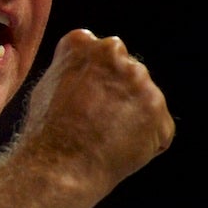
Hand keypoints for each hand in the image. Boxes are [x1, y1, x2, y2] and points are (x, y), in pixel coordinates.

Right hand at [17, 28, 174, 193]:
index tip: (83, 96)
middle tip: (95, 120)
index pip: (99, 53)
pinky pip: (158, 128)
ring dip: (132, 115)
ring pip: (143, 99)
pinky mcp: (160, 112)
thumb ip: (73, 70)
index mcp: (82, 44)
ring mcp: (141, 82)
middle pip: (125, 73)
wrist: (61, 164)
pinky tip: (120, 149)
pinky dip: (146, 140)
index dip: (92, 78)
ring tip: (105, 137)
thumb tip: (87, 74)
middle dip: (117, 93)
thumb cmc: (47, 130)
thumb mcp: (47, 85)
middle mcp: (115, 54)